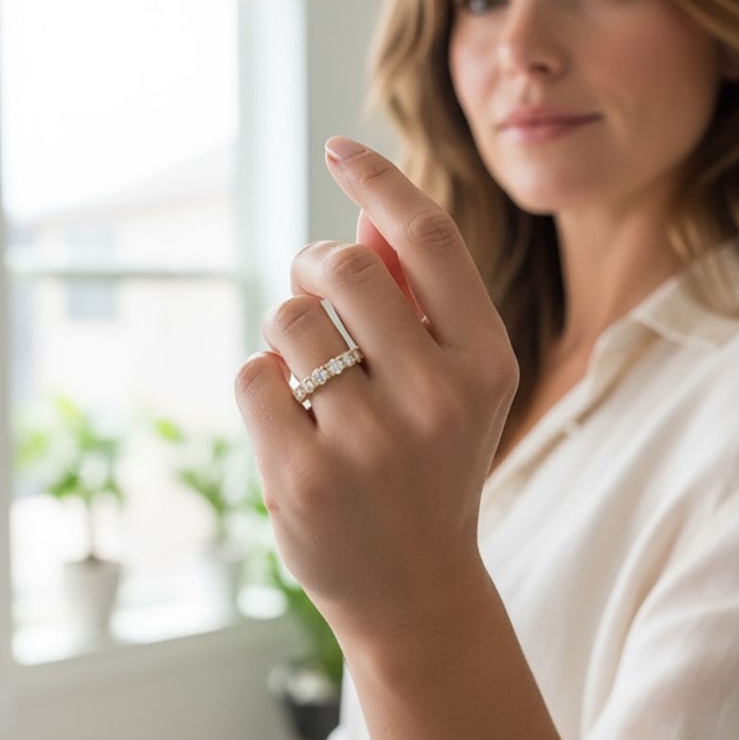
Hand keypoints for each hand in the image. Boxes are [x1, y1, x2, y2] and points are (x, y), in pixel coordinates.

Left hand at [234, 138, 518, 645]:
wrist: (416, 588)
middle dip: (312, 262)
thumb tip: (365, 212)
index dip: (379, 182)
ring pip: (287, 319)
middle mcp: (438, 396)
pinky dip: (263, 385)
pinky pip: (253, 375)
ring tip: (315, 381)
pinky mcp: (304, 477)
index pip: (429, 238)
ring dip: (288, 334)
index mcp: (485, 363)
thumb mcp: (455, 385)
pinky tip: (294, 427)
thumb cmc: (433, 468)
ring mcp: (370, 441)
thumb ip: (420, 300)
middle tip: (314, 287)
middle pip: (341, 265)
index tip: (340, 150)